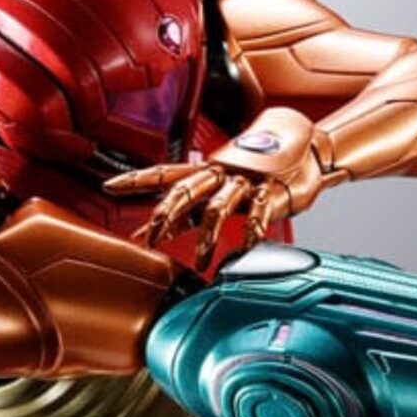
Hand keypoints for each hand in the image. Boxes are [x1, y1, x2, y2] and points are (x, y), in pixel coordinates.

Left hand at [104, 107, 326, 266]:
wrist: (307, 155)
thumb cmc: (259, 179)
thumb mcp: (220, 195)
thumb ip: (187, 214)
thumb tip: (151, 233)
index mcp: (207, 173)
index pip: (164, 174)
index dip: (137, 179)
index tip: (110, 186)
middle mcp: (222, 173)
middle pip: (186, 190)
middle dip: (167, 215)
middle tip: (153, 239)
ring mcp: (246, 180)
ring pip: (218, 205)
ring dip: (206, 235)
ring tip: (201, 261)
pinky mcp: (272, 190)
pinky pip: (259, 212)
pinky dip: (252, 230)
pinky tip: (247, 246)